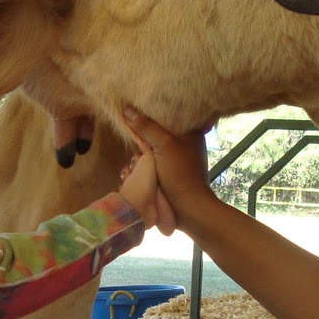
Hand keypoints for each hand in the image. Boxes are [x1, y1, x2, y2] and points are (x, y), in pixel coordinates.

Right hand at [123, 109, 212, 234]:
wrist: (187, 208)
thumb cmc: (180, 173)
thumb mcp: (164, 145)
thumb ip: (146, 127)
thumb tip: (127, 109)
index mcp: (190, 134)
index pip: (169, 117)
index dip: (152, 116)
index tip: (136, 117)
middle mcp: (183, 146)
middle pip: (155, 136)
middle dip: (141, 146)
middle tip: (137, 154)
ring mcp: (174, 163)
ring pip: (148, 154)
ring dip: (138, 162)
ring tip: (133, 169)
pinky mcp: (166, 176)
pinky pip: (148, 168)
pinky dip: (139, 172)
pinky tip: (131, 176)